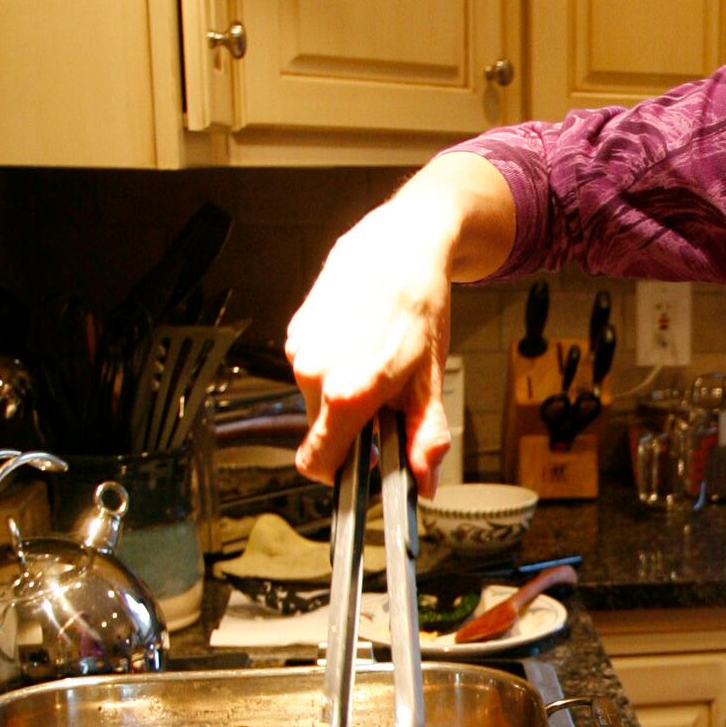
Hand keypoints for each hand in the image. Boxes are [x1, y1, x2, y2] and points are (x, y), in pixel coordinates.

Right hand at [286, 199, 455, 492]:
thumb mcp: (430, 379)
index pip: (317, 463)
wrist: (397, 247)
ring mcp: (300, 350)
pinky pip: (311, 368)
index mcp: (346, 393)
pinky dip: (332, 367)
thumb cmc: (417, 308)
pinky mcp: (295, 331)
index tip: (361, 466)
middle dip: (352, 426)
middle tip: (387, 399)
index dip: (339, 474)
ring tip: (375, 361)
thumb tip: (424, 479)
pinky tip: (359, 341)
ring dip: (341, 394)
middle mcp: (313, 373)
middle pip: (322, 429)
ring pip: (316, 398)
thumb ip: (426, 435)